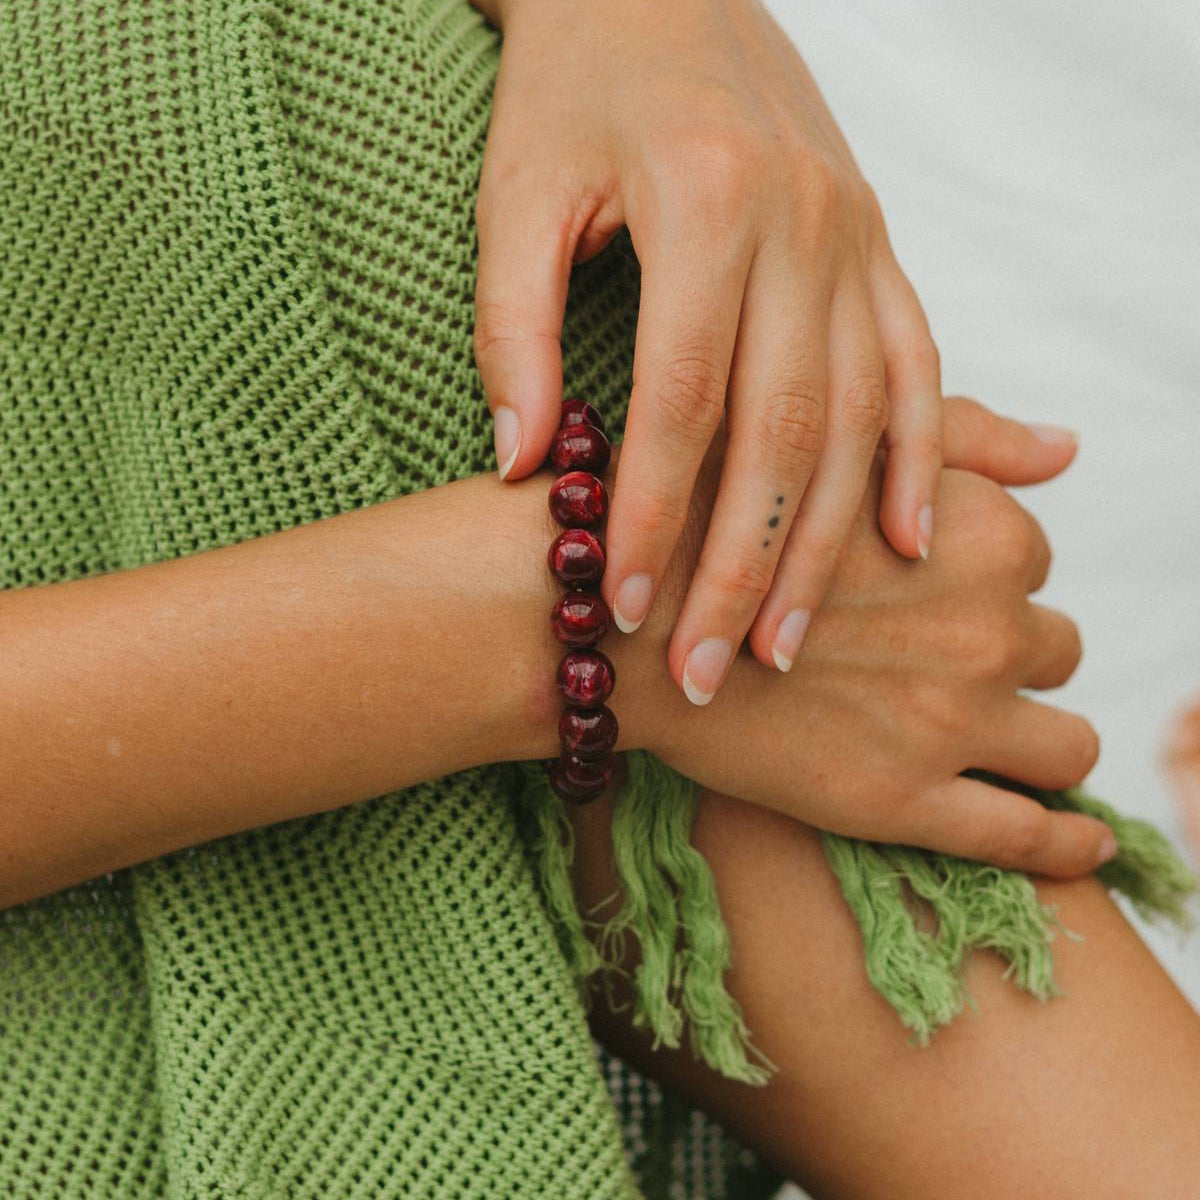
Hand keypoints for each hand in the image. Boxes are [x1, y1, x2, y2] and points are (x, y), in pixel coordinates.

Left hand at [471, 0, 987, 706]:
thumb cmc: (573, 89)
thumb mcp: (517, 191)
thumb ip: (513, 326)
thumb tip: (521, 464)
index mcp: (706, 203)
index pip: (683, 400)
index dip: (650, 516)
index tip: (620, 607)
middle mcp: (802, 224)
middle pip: (784, 432)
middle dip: (744, 567)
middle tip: (710, 670)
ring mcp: (856, 236)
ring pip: (862, 418)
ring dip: (829, 545)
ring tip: (793, 646)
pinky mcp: (880, 244)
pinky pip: (919, 365)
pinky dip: (924, 459)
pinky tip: (914, 542)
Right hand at [590, 397, 1111, 877]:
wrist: (622, 626)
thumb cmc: (715, 522)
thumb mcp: (838, 446)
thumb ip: (961, 440)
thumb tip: (1069, 448)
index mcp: (978, 532)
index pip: (1031, 560)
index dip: (978, 576)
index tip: (921, 589)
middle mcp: (987, 624)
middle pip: (1053, 646)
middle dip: (1003, 651)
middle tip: (929, 658)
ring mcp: (953, 720)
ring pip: (1068, 744)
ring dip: (1037, 736)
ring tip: (985, 738)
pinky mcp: (907, 802)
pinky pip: (1031, 837)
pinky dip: (1067, 845)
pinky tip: (1082, 846)